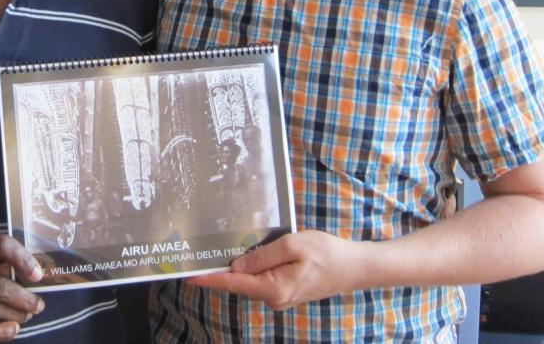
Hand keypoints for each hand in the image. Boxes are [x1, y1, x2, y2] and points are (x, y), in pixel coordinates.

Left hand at [188, 230, 364, 310]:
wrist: (355, 267)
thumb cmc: (327, 253)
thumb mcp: (293, 246)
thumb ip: (263, 256)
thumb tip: (237, 265)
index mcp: (274, 288)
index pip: (234, 283)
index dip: (210, 279)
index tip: (188, 276)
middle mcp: (274, 298)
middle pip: (240, 283)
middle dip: (219, 272)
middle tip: (197, 258)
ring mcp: (280, 296)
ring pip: (251, 281)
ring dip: (236, 269)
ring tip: (216, 254)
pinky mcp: (286, 290)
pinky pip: (262, 280)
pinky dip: (251, 269)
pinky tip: (244, 257)